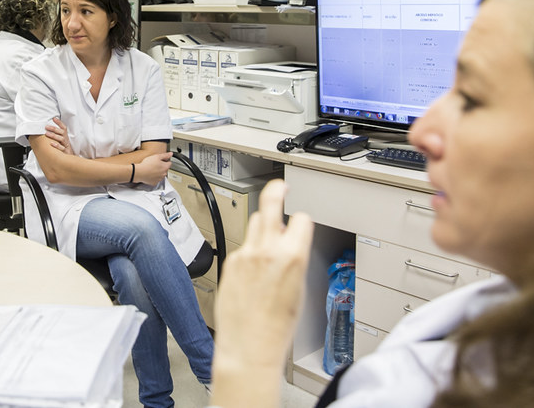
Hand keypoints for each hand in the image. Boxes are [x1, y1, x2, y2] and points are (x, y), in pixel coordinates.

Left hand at [44, 117, 72, 154]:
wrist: (70, 160)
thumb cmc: (64, 149)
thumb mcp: (61, 141)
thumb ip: (56, 135)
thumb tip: (47, 129)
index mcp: (65, 136)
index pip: (64, 128)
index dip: (59, 123)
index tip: (54, 118)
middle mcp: (66, 140)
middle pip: (62, 132)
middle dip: (54, 128)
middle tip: (46, 126)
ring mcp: (66, 146)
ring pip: (61, 139)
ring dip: (54, 135)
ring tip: (47, 133)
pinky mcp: (66, 152)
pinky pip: (62, 148)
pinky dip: (57, 146)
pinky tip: (51, 144)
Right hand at [133, 151, 172, 185]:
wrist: (140, 172)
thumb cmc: (147, 164)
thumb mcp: (157, 156)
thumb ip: (165, 155)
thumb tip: (171, 154)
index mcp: (165, 167)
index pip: (169, 163)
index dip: (165, 160)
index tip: (161, 160)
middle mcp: (164, 174)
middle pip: (165, 169)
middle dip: (162, 166)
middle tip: (155, 164)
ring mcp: (159, 179)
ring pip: (161, 174)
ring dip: (158, 172)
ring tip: (152, 169)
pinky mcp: (154, 182)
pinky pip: (156, 179)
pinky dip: (154, 177)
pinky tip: (150, 174)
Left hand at [211, 180, 313, 407]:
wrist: (248, 346)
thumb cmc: (277, 328)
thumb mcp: (299, 290)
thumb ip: (293, 260)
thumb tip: (290, 246)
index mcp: (291, 256)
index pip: (300, 218)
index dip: (302, 220)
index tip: (301, 221)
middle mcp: (266, 250)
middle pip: (270, 203)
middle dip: (276, 190)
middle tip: (279, 186)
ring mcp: (245, 254)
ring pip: (255, 222)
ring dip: (263, 223)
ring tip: (267, 228)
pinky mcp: (230, 262)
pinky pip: (244, 246)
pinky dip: (250, 251)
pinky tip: (253, 271)